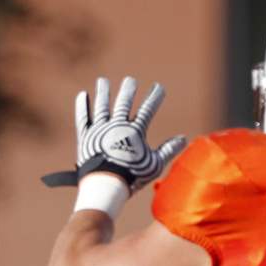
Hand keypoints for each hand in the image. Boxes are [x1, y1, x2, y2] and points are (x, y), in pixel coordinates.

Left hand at [43, 76, 185, 193]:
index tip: (159, 87)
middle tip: (130, 80)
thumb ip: (168, 149)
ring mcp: (100, 130)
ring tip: (103, 81)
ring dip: (103, 92)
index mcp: (135, 131)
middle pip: (123, 103)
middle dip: (128, 90)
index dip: (154, 97)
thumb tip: (183, 138)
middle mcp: (117, 126)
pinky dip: (82, 106)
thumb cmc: (131, 177)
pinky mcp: (86, 136)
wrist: (105, 185)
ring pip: (102, 106)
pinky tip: (82, 95)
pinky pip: (83, 117)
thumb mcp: (154, 164)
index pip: (148, 109)